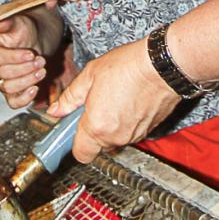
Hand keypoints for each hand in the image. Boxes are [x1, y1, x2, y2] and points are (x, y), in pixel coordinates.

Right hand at [0, 15, 46, 108]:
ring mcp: (0, 82)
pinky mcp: (11, 93)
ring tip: (41, 71)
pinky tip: (35, 88)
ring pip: (8, 88)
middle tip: (40, 61)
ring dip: (28, 81)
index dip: (15, 57)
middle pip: (4, 74)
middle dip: (25, 68)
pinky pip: (13, 102)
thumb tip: (0, 24)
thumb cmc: (23, 31)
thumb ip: (8, 22)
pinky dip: (24, 98)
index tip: (30, 54)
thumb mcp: (18, 22)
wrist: (33, 40)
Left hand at [47, 39, 180, 162]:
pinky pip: (131, 132)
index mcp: (97, 126)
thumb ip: (70, 97)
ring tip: (114, 97)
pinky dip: (127, 121)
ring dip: (111, 124)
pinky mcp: (149, 130)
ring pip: (115, 138)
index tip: (74, 126)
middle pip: (98, 145)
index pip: (81, 154)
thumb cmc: (128, 67)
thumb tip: (56, 110)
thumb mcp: (90, 75)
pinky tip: (128, 99)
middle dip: (93, 129)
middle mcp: (116, 137)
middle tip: (94, 104)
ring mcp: (135, 135)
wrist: (162, 66)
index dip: (74, 141)